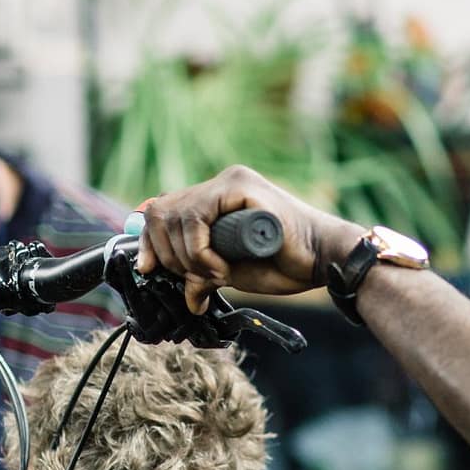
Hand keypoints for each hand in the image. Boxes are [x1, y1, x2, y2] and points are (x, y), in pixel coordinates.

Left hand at [135, 166, 364, 314]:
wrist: (321, 261)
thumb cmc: (282, 265)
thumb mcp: (227, 271)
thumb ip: (199, 271)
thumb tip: (176, 287)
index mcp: (215, 199)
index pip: (162, 210)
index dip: (148, 241)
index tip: (148, 269)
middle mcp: (219, 184)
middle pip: (162, 212)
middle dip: (168, 255)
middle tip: (195, 281)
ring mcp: (230, 183)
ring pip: (176, 217)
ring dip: (187, 259)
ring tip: (215, 276)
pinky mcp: (240, 188)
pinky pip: (198, 220)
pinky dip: (201, 252)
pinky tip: (222, 269)